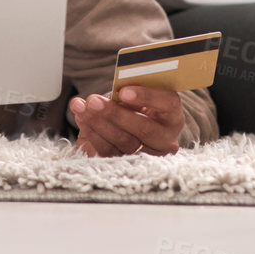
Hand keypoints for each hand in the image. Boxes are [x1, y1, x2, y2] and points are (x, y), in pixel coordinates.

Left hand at [70, 86, 184, 156]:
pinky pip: (109, 152)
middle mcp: (166, 140)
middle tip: (94, 101)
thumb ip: (131, 90)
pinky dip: (92, 134)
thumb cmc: (136, 105)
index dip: (147, 96)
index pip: (168, 104)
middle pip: (144, 129)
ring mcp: (148, 156)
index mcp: (173, 116)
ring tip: (81, 107)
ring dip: (98, 123)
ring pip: (124, 142)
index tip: (123, 91)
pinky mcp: (128, 165)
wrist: (130, 127)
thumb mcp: (138, 95)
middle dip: (115, 114)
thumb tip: (116, 88)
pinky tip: (82, 119)